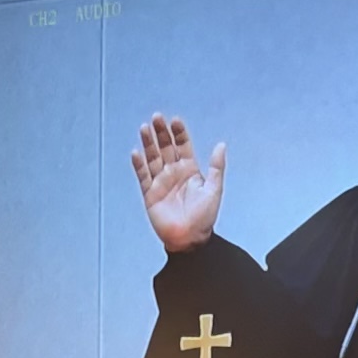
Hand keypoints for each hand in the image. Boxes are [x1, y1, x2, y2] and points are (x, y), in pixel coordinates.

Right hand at [131, 114, 226, 254]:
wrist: (190, 240)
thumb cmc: (204, 218)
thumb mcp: (214, 190)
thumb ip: (216, 168)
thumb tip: (221, 145)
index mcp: (190, 171)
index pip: (183, 146)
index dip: (179, 133)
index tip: (175, 121)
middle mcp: (174, 173)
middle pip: (165, 148)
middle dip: (161, 133)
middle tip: (156, 118)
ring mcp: (161, 183)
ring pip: (153, 158)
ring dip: (148, 143)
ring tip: (144, 128)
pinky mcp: (150, 194)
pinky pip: (143, 176)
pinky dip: (139, 165)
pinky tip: (136, 153)